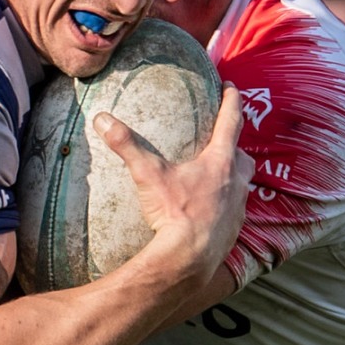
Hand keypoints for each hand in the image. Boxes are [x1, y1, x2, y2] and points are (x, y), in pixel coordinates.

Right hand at [101, 82, 251, 289]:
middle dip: (235, 146)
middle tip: (224, 142)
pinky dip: (226, 207)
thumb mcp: (148, 175)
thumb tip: (102, 119)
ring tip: (217, 179)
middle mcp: (236, 181)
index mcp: (219, 161)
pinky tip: (211, 213)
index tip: (232, 87)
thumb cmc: (174, 213)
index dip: (232, 100)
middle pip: (242, 155)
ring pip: (242, 184)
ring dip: (233, 178)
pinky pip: (234, 212)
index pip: (231, 120)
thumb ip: (127, 145)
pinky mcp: (235, 230)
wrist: (189, 257)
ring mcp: (238, 207)